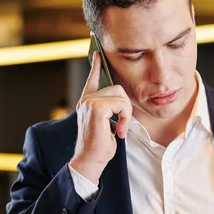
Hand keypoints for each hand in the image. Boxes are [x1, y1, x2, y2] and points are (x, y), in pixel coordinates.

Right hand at [70, 51, 132, 183]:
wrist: (90, 161)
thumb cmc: (99, 147)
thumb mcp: (106, 125)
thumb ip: (110, 112)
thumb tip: (121, 104)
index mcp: (87, 102)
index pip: (92, 79)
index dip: (96, 65)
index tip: (97, 52)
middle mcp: (86, 100)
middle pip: (117, 88)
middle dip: (126, 107)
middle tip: (122, 126)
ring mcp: (90, 103)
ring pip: (121, 97)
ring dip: (127, 115)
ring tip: (120, 130)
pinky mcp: (97, 108)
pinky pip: (122, 105)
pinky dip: (126, 119)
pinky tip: (119, 132)